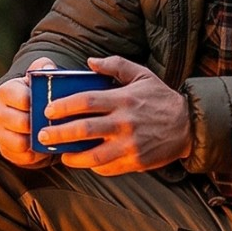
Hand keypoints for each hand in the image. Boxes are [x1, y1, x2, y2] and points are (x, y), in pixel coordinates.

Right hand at [0, 57, 59, 168]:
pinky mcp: (5, 150)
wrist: (25, 115)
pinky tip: (45, 147)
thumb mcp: (38, 78)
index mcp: (6, 91)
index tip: (53, 106)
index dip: (39, 104)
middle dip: (40, 125)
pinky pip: (23, 157)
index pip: (22, 98)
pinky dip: (37, 154)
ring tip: (51, 137)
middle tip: (57, 124)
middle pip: (21, 122)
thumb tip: (48, 68)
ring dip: (38, 141)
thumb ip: (43, 68)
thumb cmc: (36, 94)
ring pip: (20, 142)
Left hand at [37, 56, 191, 175]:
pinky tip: (83, 162)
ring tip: (60, 154)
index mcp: (123, 99)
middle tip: (42, 135)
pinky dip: (92, 166)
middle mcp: (125, 123)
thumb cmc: (161, 98)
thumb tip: (89, 62)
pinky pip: (108, 168)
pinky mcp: (135, 162)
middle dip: (59, 134)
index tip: (48, 110)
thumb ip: (115, 65)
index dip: (64, 106)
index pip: (86, 101)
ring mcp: (130, 145)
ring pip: (93, 156)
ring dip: (72, 156)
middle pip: (84, 129)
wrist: (189, 125)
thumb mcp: (141, 75)